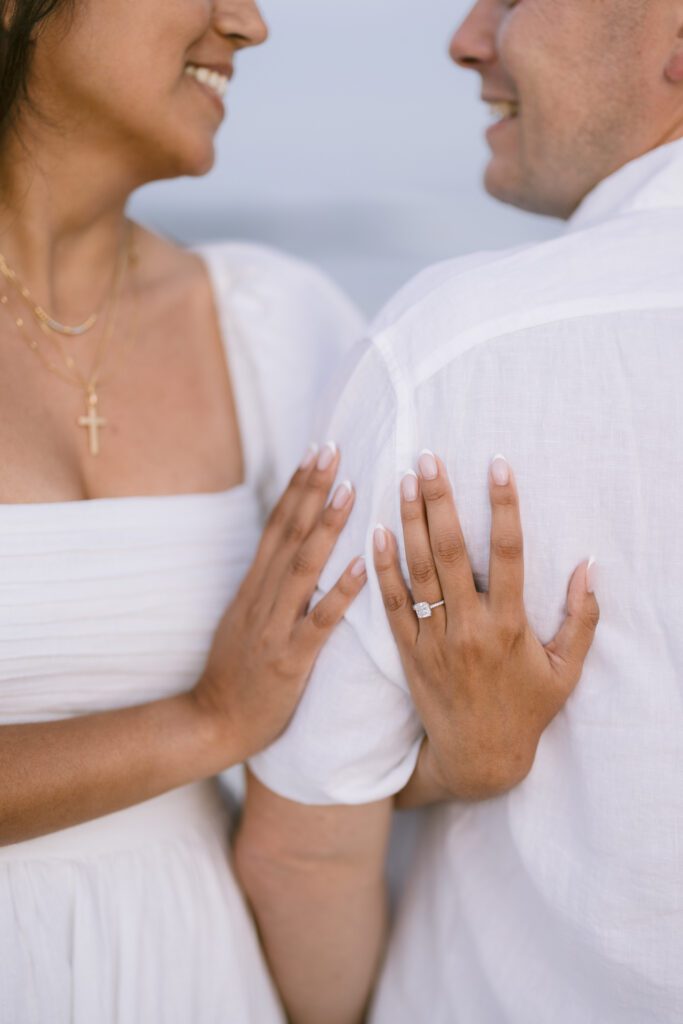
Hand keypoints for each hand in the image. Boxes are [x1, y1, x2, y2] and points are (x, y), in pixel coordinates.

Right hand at [192, 443, 366, 764]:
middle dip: (311, 489)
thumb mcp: (245, 619)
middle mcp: (262, 598)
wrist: (211, 723)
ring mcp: (273, 627)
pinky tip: (361, 567)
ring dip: (326, 526)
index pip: (277, 525)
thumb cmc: (235, 673)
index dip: (296, 487)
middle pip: (288, 534)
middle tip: (333, 448)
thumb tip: (288, 552)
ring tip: (349, 490)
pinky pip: (317, 622)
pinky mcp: (288, 660)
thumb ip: (267, 586)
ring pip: (302, 568)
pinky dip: (339, 592)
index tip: (317, 450)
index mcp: (254, 588)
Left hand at [373, 451, 599, 800]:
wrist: (479, 760)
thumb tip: (590, 566)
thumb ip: (580, 619)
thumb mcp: (564, 671)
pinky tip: (377, 531)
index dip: (504, 507)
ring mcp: (434, 641)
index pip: (508, 554)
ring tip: (404, 480)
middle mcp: (469, 629)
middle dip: (441, 501)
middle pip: (452, 552)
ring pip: (418, 571)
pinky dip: (382, 567)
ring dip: (410, 522)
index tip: (498, 465)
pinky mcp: (407, 654)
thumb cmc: (526, 711)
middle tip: (429, 458)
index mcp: (510, 627)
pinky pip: (391, 604)